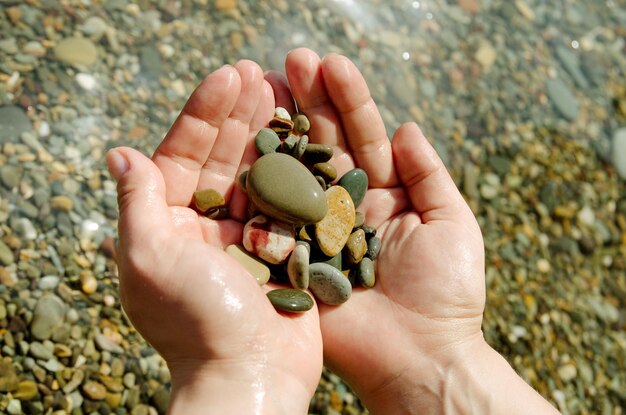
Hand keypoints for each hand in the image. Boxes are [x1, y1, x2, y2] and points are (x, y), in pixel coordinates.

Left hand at [106, 61, 321, 413]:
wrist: (252, 375)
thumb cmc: (196, 319)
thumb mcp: (150, 257)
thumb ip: (137, 202)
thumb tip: (120, 152)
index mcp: (168, 225)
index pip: (182, 155)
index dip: (203, 113)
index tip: (227, 75)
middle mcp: (204, 229)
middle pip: (222, 159)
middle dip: (239, 115)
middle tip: (260, 73)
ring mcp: (246, 239)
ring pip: (257, 175)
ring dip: (269, 134)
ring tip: (286, 93)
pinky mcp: (282, 251)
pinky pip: (288, 202)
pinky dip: (297, 171)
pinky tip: (309, 138)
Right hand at [274, 49, 558, 413]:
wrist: (419, 356)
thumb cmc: (446, 293)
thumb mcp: (452, 224)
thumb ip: (429, 175)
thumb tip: (406, 126)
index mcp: (384, 195)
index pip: (363, 137)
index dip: (349, 100)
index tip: (331, 62)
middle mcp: (346, 206)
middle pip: (325, 145)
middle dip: (310, 101)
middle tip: (291, 58)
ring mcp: (316, 229)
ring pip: (298, 170)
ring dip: (283, 127)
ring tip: (267, 82)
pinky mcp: (293, 256)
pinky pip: (277, 215)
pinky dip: (265, 180)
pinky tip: (250, 140)